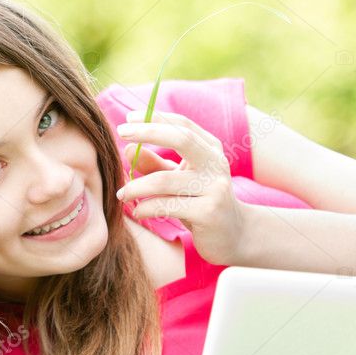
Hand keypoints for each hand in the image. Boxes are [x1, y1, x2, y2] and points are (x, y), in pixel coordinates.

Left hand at [115, 110, 247, 265]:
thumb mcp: (179, 180)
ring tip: (122, 194)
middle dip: (147, 132)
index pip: (183, 125)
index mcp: (211, 150)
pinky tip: (138, 213)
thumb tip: (127, 149)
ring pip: (164, 180)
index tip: (128, 119)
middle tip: (121, 134)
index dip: (154, 118)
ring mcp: (215, 188)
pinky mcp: (208, 213)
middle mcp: (216, 164)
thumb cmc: (201, 203)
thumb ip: (155, 165)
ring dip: (136, 186)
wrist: (235, 236)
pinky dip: (146, 208)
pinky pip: (167, 205)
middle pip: (181, 138)